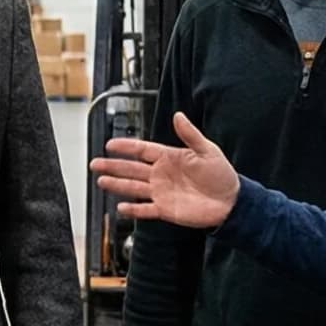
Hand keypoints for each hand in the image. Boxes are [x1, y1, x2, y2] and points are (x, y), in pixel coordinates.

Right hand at [90, 113, 239, 229]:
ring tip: (101, 181)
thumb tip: (178, 115)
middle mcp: (161, 174)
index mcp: (169, 158)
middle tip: (95, 163)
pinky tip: (121, 207)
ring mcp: (161, 192)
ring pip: (133, 188)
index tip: (110, 144)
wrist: (231, 202)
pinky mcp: (165, 209)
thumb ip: (190, 134)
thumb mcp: (208, 150)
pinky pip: (145, 210)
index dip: (126, 147)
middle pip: (131, 169)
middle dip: (113, 166)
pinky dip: (133, 210)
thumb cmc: (222, 175)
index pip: (142, 150)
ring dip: (117, 185)